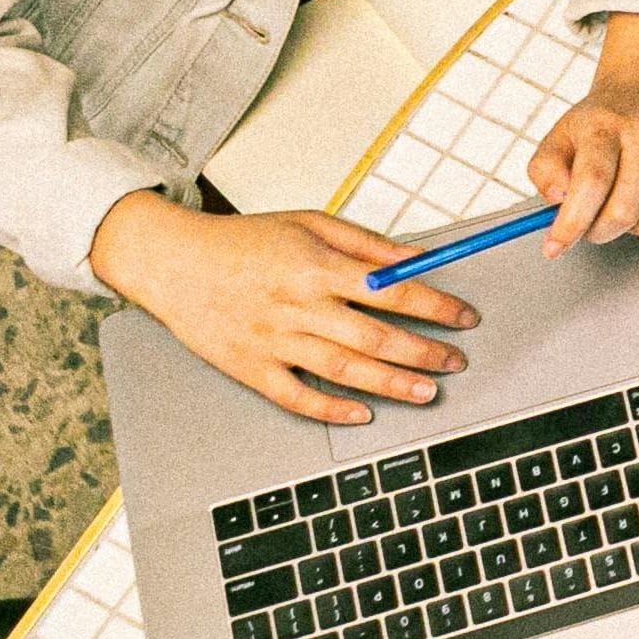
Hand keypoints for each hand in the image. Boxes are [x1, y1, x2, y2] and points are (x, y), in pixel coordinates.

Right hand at [89, 191, 476, 426]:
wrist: (173, 261)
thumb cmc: (245, 240)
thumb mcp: (311, 224)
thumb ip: (367, 245)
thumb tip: (416, 261)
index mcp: (316, 267)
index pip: (391, 291)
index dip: (435, 306)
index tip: (464, 317)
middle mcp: (298, 306)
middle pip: (374, 336)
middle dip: (423, 352)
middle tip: (455, 361)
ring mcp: (272, 341)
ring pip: (343, 370)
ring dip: (391, 384)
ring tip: (427, 393)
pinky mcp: (249, 367)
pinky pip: (295, 397)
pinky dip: (330, 410)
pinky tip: (362, 414)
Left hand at [529, 12, 638, 255]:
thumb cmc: (601, 123)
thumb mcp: (559, 137)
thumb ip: (545, 170)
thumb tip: (558, 200)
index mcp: (605, 124)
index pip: (591, 182)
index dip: (572, 223)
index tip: (555, 246)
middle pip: (623, 211)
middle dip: (598, 232)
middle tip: (590, 224)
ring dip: (631, 229)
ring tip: (623, 203)